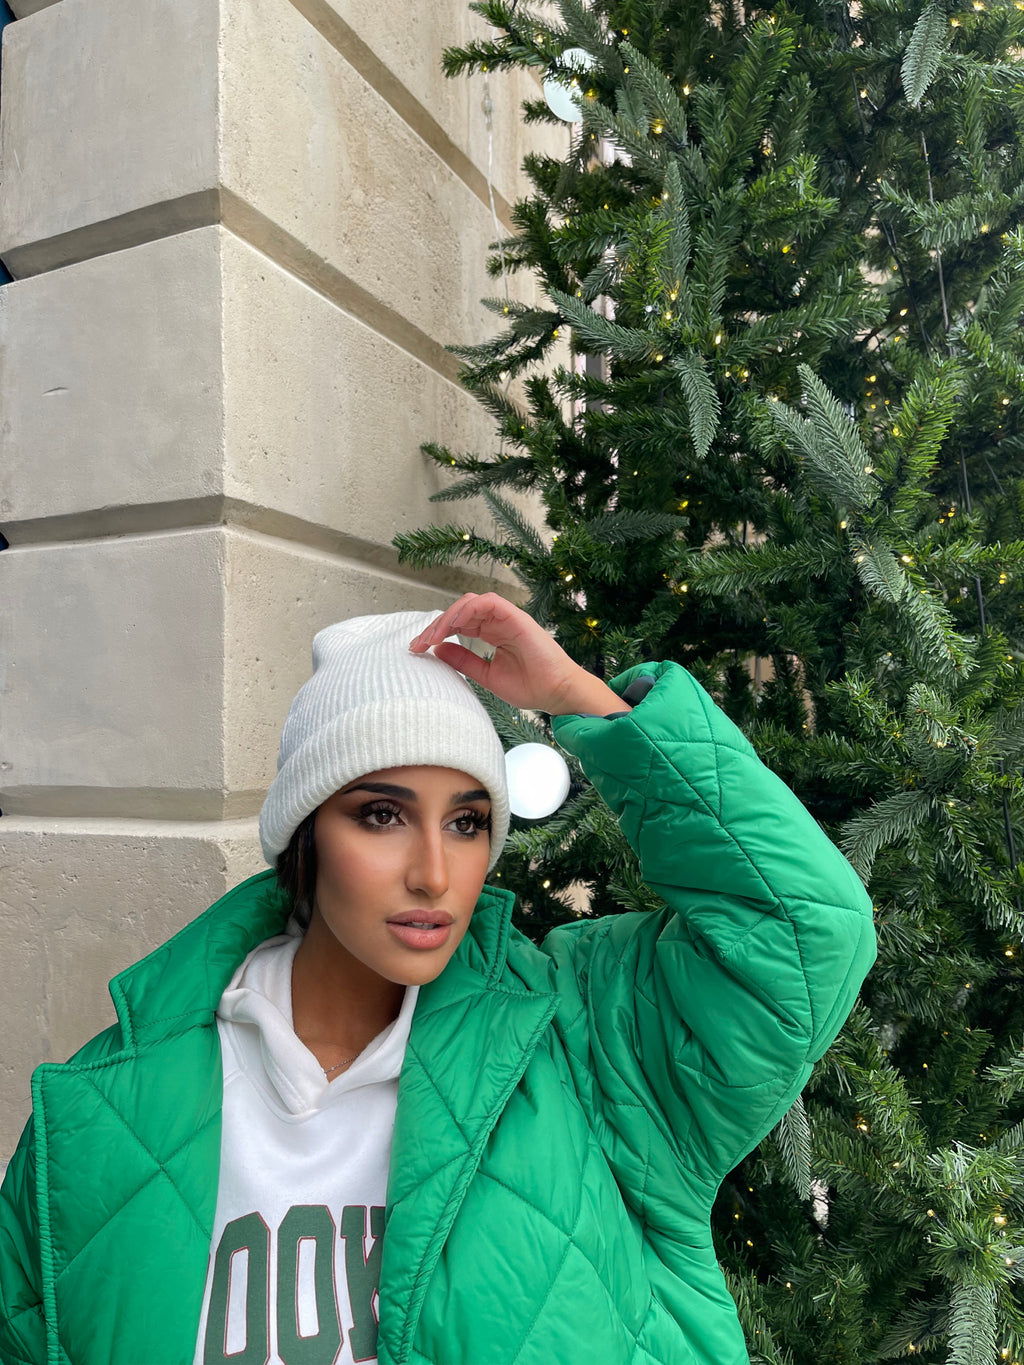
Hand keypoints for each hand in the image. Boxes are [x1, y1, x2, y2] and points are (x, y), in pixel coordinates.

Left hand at [408, 593, 624, 715]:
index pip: (458, 623)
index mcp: (492, 633)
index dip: (435, 632)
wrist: (557, 693)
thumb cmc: (530, 687)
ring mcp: (507, 618)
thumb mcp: (486, 675)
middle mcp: (498, 622)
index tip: (417, 649)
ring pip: (470, 603)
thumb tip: (436, 649)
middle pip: (459, 611)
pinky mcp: (516, 617)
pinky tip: (451, 626)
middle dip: (435, 625)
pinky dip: (466, 610)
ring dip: (447, 617)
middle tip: (417, 644)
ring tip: (430, 637)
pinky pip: (487, 603)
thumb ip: (464, 660)